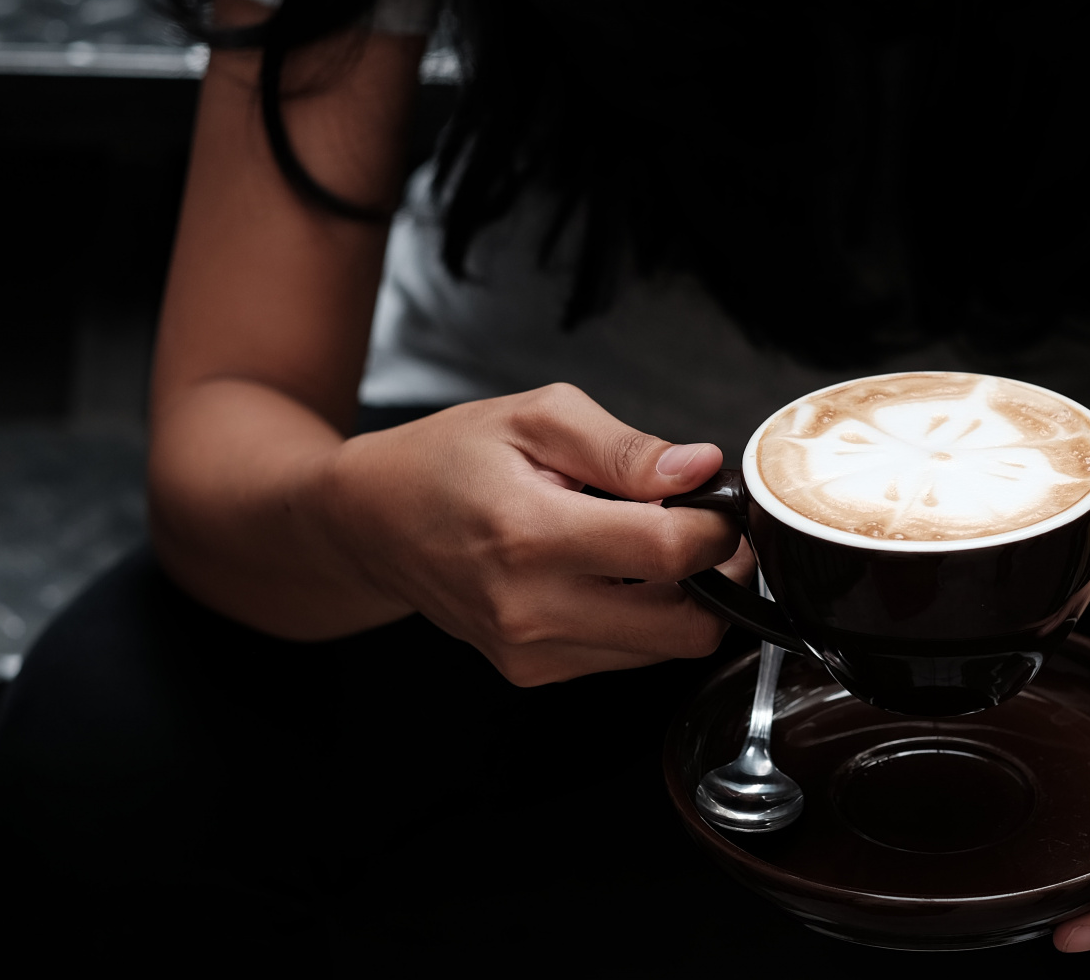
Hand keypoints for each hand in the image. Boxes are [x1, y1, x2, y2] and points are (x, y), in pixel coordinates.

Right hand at [317, 383, 749, 684]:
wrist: (372, 521)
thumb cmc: (447, 460)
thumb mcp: (537, 417)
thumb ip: (625, 446)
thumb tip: (699, 468)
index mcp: (531, 533)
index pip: (669, 553)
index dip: (716, 528)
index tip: (717, 504)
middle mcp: (531, 607)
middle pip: (685, 626)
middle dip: (717, 577)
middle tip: (706, 532)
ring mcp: (531, 650)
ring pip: (664, 651)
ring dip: (682, 602)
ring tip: (647, 546)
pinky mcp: (532, 672)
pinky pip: (626, 658)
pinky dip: (642, 620)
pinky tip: (613, 576)